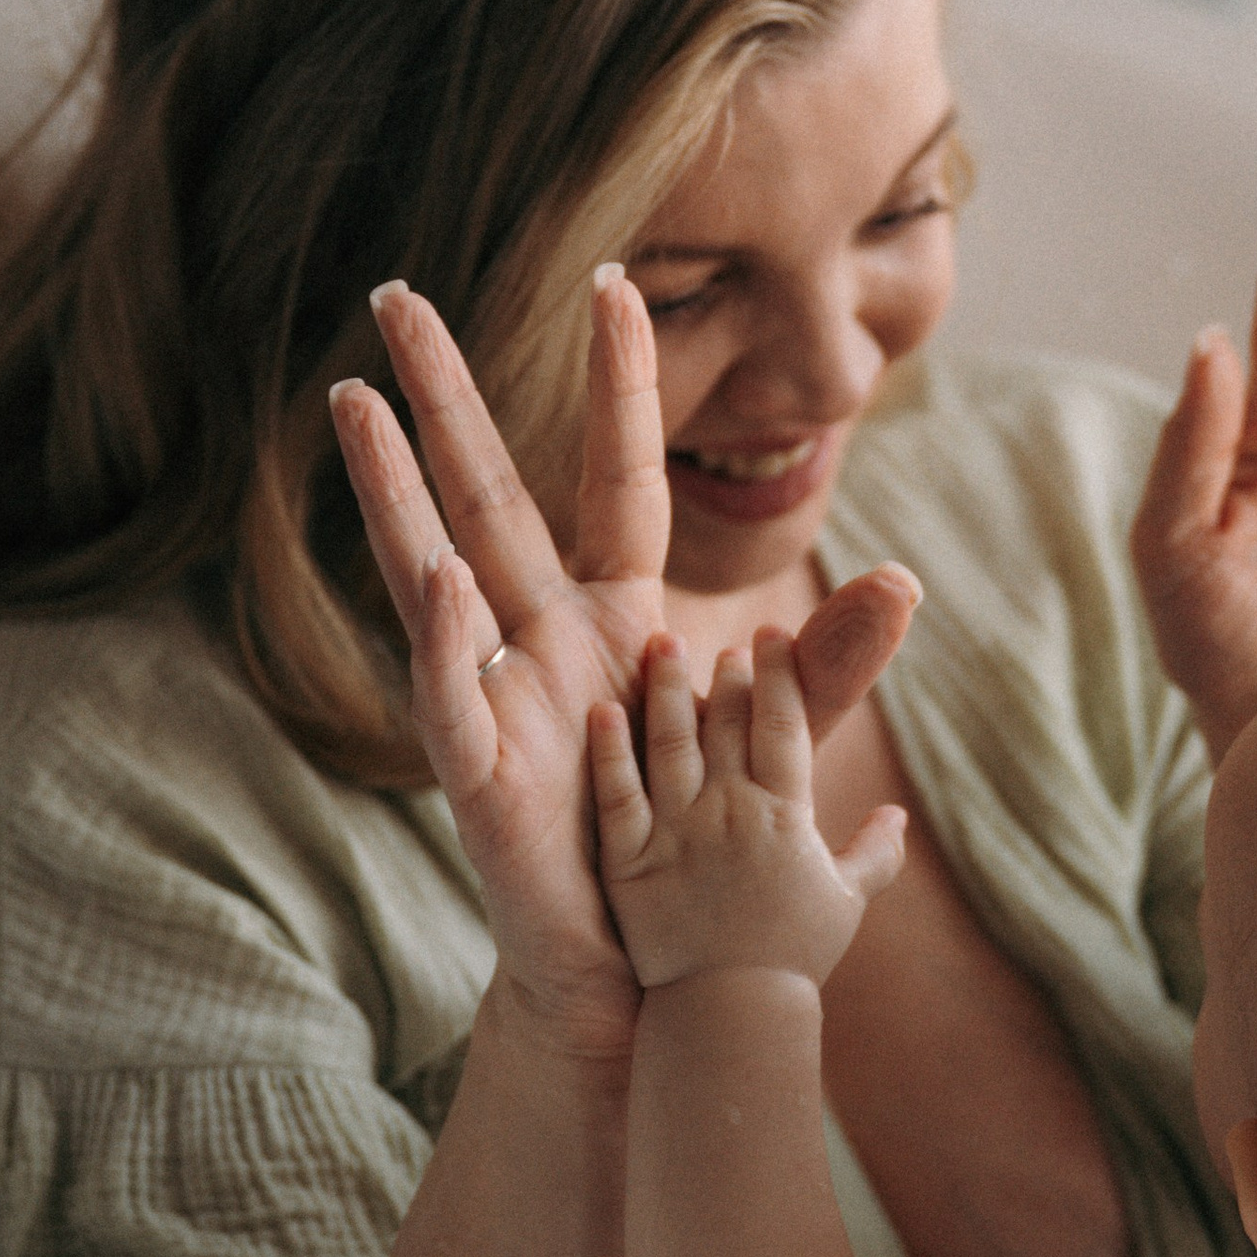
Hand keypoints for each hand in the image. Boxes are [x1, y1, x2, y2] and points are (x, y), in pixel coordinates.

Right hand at [332, 278, 917, 1046]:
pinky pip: (452, 688)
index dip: (618, 384)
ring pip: (433, 566)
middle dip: (442, 394)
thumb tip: (903, 581)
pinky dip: (443, 631)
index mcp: (614, 613)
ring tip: (354, 400)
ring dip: (393, 486)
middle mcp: (541, 634)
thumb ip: (830, 668)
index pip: (615, 473)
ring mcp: (499, 693)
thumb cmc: (690, 851)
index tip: (615, 282)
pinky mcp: (480, 770)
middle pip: (486, 490)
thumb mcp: (773, 748)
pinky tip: (434, 567)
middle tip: (393, 295)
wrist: (642, 974)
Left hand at [590, 632, 906, 992]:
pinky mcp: (629, 862)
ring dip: (666, 690)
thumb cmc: (792, 960)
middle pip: (728, 722)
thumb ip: (873, 853)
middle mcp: (731, 812)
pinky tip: (602, 710)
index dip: (778, 673)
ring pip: (671, 743)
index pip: (783, 724)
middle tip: (725, 641)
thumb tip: (898, 816)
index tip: (770, 634)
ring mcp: (676, 833)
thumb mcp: (844, 902)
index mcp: (784, 816)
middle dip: (729, 673)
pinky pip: (617, 794)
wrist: (730, 1014)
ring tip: (662, 645)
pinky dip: (609, 750)